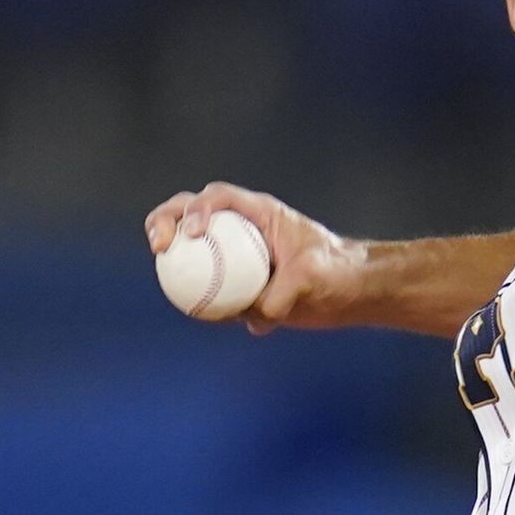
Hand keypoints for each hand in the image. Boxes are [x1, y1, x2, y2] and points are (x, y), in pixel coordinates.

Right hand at [144, 182, 367, 334]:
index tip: (192, 234)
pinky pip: (211, 288)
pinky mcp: (240, 283)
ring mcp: (238, 255)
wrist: (353, 292)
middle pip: (192, 213)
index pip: (219, 198)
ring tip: (167, 279)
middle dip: (166, 220)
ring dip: (173, 258)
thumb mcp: (314, 278)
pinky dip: (197, 296)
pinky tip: (198, 313)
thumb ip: (285, 292)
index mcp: (260, 214)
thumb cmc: (340, 274)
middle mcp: (244, 229)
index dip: (197, 208)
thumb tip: (255, 316)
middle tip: (160, 246)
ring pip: (196, 251)